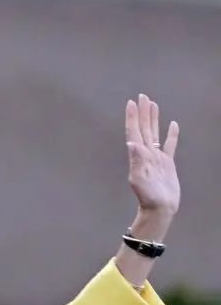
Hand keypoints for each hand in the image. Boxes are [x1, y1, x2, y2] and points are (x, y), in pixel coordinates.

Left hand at [125, 94, 179, 215]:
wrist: (160, 208)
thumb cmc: (148, 197)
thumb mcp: (139, 179)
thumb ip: (136, 161)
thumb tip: (131, 143)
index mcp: (139, 155)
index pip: (134, 132)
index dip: (133, 117)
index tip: (131, 103)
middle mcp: (146, 153)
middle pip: (144, 128)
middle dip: (143, 112)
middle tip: (142, 96)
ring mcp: (157, 157)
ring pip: (155, 133)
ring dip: (153, 119)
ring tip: (153, 104)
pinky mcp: (167, 163)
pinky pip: (169, 145)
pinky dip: (171, 134)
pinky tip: (172, 124)